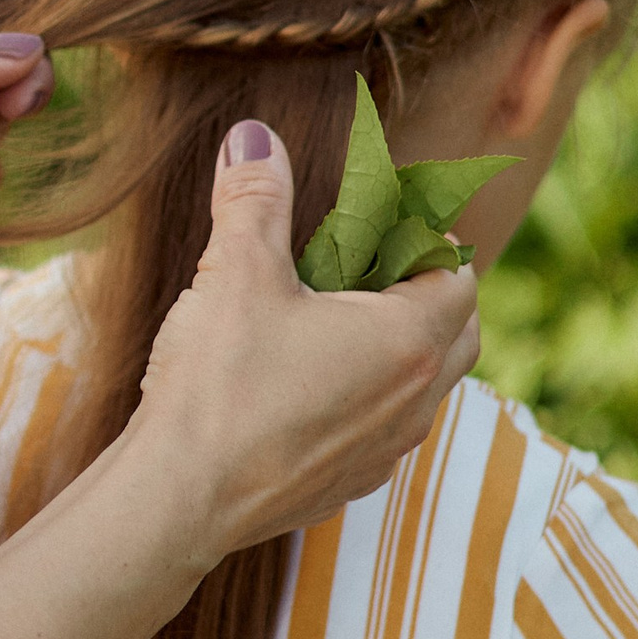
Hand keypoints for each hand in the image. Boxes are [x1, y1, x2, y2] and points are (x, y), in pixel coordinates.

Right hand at [0, 119, 479, 638]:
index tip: (383, 225)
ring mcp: (387, 450)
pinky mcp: (350, 483)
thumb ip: (255, 200)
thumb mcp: (235, 274)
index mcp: (407, 339)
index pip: (457, 275)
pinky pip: (385, 428)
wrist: (180, 500)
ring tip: (333, 321)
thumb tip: (255, 138)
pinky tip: (306, 383)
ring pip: (424, 386)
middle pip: (457, 332)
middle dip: (425, 292)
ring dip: (397, 348)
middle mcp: (415, 399)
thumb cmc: (218, 385)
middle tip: (364, 266)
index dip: (428, 242)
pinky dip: (366, 397)